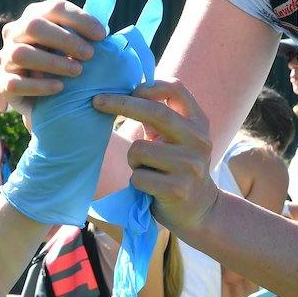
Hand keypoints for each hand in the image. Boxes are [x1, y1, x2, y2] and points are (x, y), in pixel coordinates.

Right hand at [0, 0, 161, 225]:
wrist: (59, 115)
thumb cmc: (80, 77)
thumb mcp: (94, 53)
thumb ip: (112, 34)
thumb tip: (155, 8)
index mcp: (40, 17)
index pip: (55, 8)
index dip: (80, 19)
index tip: (103, 35)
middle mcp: (17, 33)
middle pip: (33, 25)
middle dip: (65, 39)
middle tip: (90, 56)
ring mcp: (6, 58)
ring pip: (21, 52)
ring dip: (52, 61)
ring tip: (77, 73)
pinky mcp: (4, 84)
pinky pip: (15, 81)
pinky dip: (39, 85)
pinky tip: (60, 90)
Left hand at [94, 79, 217, 236]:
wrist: (201, 210)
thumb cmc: (178, 168)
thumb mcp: (176, 138)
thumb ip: (159, 116)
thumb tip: (123, 92)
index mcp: (198, 122)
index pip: (175, 89)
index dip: (147, 86)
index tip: (125, 89)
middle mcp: (199, 140)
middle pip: (156, 112)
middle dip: (121, 104)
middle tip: (96, 101)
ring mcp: (190, 165)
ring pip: (139, 149)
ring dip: (133, 160)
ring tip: (147, 170)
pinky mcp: (178, 189)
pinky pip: (139, 177)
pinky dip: (137, 182)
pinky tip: (151, 188)